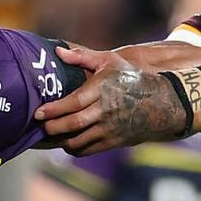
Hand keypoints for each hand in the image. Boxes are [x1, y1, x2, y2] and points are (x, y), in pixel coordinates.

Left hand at [35, 46, 187, 154]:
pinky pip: (89, 149)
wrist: (161, 102)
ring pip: (79, 140)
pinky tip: (67, 142)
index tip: (39, 113)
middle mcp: (106, 110)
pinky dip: (75, 148)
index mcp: (102, 89)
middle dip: (54, 128)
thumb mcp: (110, 61)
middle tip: (42, 127)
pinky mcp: (114, 141)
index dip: (53, 109)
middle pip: (74, 123)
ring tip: (52, 136)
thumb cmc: (131, 78)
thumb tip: (58, 50)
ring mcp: (110, 128)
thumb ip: (83, 56)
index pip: (73, 102)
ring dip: (62, 140)